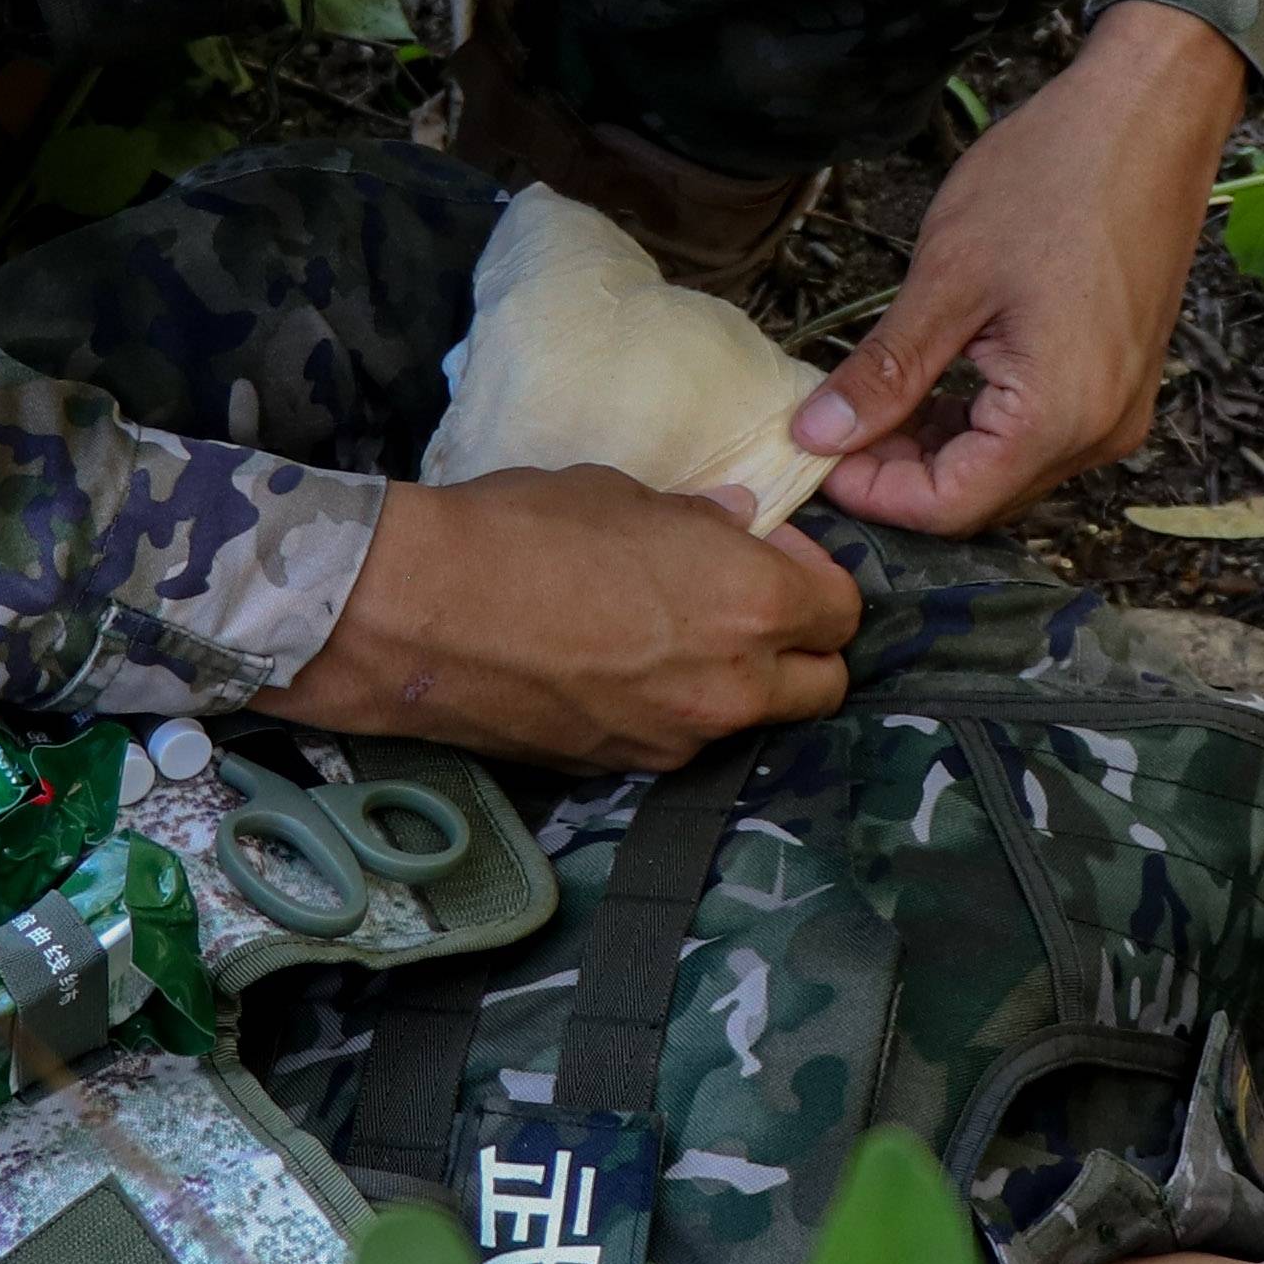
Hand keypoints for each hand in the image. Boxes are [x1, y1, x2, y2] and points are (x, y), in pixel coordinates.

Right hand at [266, 468, 858, 768]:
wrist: (419, 613)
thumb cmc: (523, 531)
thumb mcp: (624, 495)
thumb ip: (700, 521)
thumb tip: (739, 524)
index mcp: (755, 603)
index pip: (843, 610)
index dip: (813, 578)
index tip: (771, 555)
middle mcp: (735, 685)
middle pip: (823, 686)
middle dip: (802, 650)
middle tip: (747, 609)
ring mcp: (680, 738)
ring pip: (751, 720)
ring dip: (736, 684)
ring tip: (671, 638)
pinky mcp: (624, 769)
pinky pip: (678, 739)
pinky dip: (670, 711)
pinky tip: (616, 670)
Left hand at [793, 5, 1247, 532]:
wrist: (1151, 114)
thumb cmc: (1056, 177)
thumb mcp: (949, 276)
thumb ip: (885, 371)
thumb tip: (819, 433)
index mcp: (1059, 417)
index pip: (948, 508)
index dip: (870, 492)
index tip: (810, 452)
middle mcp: (1099, 433)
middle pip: (979, 499)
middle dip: (897, 474)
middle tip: (827, 424)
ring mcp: (1116, 410)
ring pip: (1004, 468)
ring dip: (934, 449)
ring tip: (870, 397)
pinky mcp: (1118, 383)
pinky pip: (1037, 433)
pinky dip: (976, 423)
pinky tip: (930, 383)